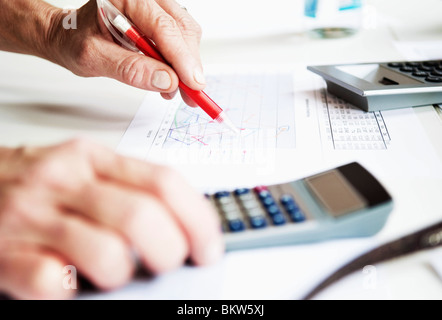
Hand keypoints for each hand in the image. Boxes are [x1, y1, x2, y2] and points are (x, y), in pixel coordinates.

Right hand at [0, 139, 223, 298]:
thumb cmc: (38, 184)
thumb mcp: (85, 170)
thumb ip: (130, 189)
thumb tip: (186, 226)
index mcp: (94, 159)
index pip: (163, 182)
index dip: (197, 219)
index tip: (209, 247)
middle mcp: (66, 180)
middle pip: (142, 217)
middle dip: (170, 251)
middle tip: (169, 264)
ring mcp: (34, 215)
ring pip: (107, 253)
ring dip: (123, 275)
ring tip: (114, 273)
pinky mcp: (7, 253)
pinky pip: (54, 283)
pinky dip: (73, 291)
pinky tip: (72, 281)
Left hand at [48, 0, 204, 105]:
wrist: (68, 36)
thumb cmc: (75, 41)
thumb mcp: (94, 58)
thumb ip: (130, 69)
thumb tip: (165, 81)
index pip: (163, 27)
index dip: (182, 58)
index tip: (193, 83)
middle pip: (181, 28)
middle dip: (189, 64)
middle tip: (191, 93)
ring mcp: (154, 5)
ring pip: (186, 33)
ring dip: (187, 64)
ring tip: (175, 88)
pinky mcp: (159, 17)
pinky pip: (180, 36)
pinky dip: (181, 60)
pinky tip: (171, 76)